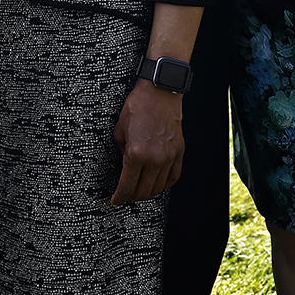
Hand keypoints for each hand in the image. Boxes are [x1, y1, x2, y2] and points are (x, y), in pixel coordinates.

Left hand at [110, 80, 185, 206]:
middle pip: (143, 191)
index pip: (127, 186)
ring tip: (140, 193)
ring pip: (158, 187)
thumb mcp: (120, 131)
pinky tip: (158, 185)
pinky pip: (173, 177)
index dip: (120, 197)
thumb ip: (122, 152)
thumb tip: (125, 166)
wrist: (160, 93)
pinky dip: (164, 185)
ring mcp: (168, 157)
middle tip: (125, 198)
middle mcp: (154, 159)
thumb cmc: (138, 107)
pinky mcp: (179, 153)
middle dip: (131, 198)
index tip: (116, 201)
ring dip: (147, 193)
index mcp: (136, 154)